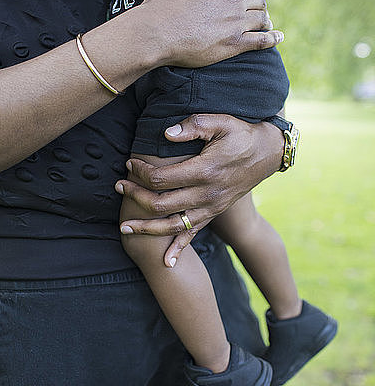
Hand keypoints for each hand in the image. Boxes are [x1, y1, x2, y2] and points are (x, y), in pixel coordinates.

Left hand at [115, 114, 283, 265]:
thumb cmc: (241, 134)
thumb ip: (194, 125)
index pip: (162, 178)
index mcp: (205, 171)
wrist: (267, 153)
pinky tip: (166, 263)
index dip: (141, 173)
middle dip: (135, 197)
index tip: (129, 164)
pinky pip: (194, 235)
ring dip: (147, 228)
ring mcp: (210, 207)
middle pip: (162, 204)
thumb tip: (166, 134)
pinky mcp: (214, 213)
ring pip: (173, 226)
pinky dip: (179, 249)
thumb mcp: (221, 122)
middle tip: (118, 187)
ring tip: (124, 228)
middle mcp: (207, 194)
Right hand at [139, 0, 283, 68]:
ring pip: (261, 19)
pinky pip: (262, 41)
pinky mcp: (235, 44)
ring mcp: (236, 23)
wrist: (157, 32)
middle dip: (259, 3)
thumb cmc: (165, 0)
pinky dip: (273, 38)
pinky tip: (278, 36)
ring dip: (264, 20)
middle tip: (258, 8)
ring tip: (264, 22)